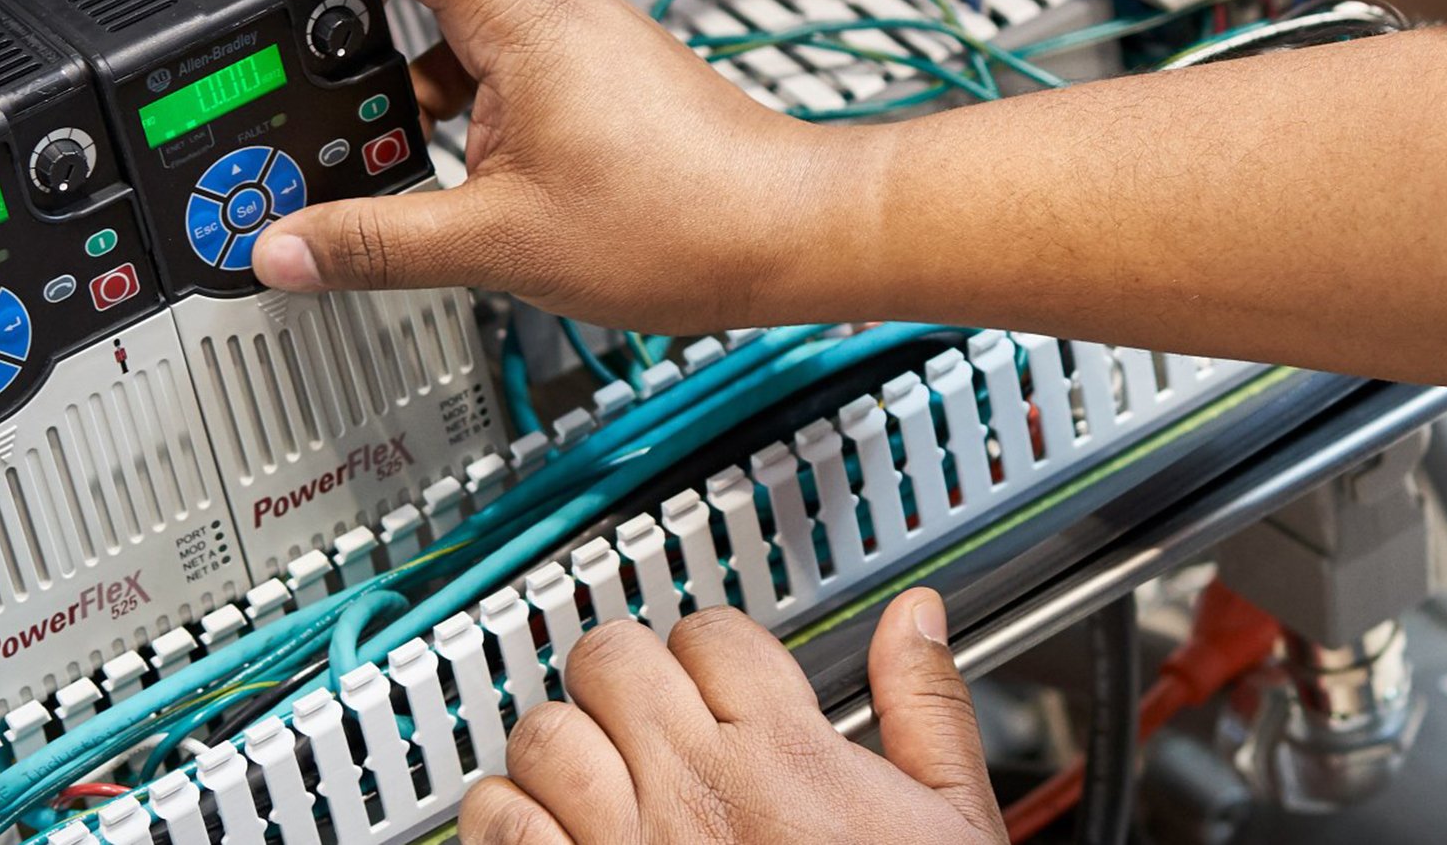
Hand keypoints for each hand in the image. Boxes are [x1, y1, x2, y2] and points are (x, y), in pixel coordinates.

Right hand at [214, 0, 855, 332]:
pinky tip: (396, 98)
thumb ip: (376, 244)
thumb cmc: (686, 221)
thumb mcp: (502, 245)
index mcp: (519, 8)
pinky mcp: (575, 48)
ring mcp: (563, 10)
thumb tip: (281, 249)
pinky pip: (480, 0)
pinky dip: (422, 23)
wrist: (783, 228)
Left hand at [457, 590, 1003, 844]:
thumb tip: (913, 621)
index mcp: (787, 756)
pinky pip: (498, 821)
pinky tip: (548, 828)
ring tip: (592, 766)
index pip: (710, 635)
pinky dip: (508, 815)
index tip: (713, 680)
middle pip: (613, 659)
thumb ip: (926, 709)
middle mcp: (697, 789)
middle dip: (626, 675)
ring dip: (564, 741)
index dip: (711, 649)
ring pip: (545, 732)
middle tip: (644, 709)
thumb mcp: (948, 820)